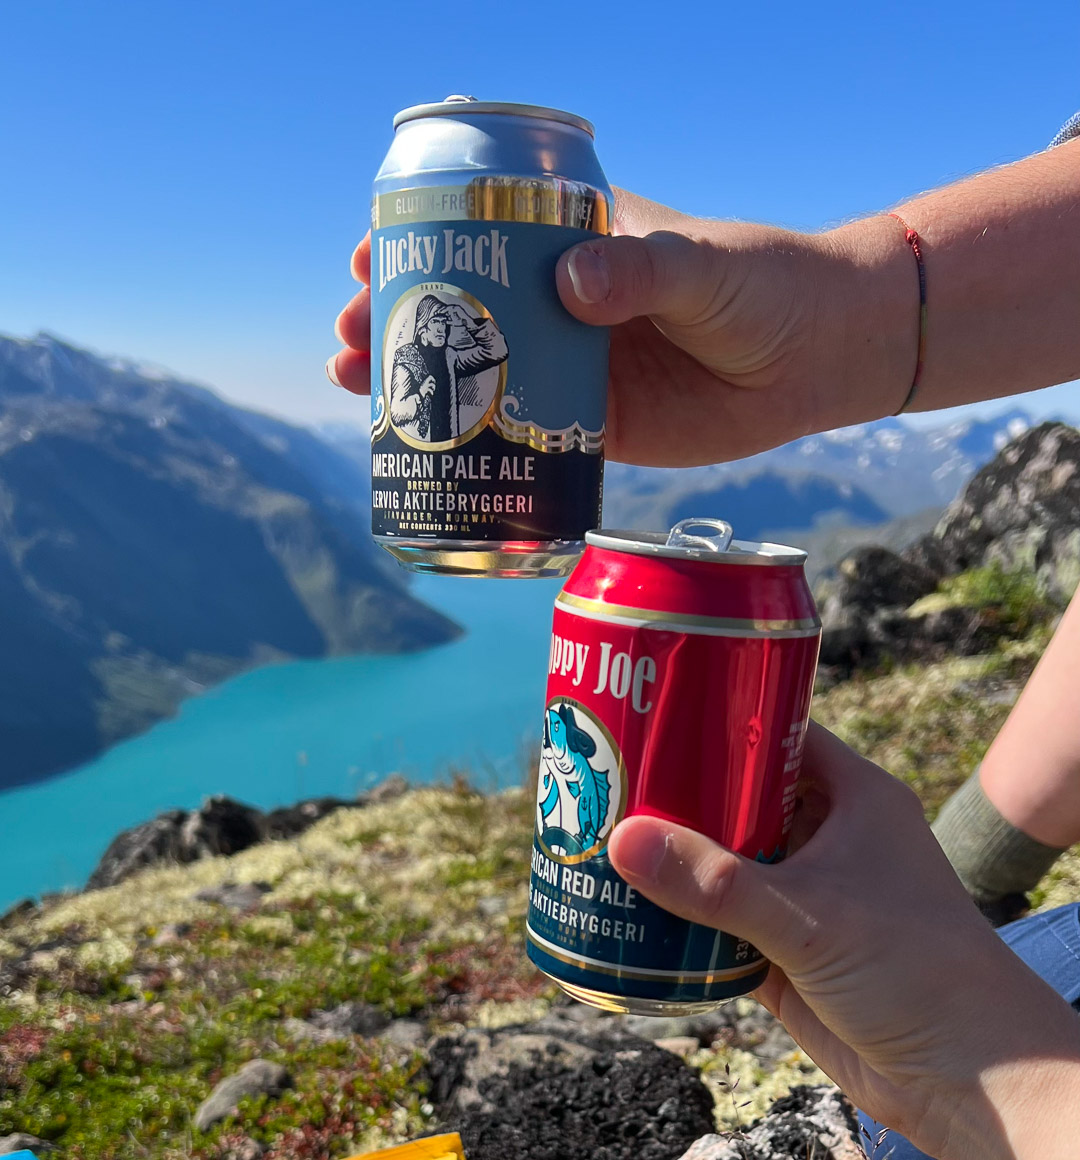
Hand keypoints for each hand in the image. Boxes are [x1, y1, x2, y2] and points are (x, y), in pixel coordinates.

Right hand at [327, 210, 909, 453]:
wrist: (821, 358)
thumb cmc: (766, 285)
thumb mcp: (701, 265)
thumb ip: (640, 271)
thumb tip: (573, 283)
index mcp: (578, 240)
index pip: (479, 232)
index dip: (417, 243)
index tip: (367, 257)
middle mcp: (564, 303)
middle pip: (460, 309)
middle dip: (395, 321)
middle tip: (346, 340)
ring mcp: (575, 368)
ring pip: (478, 376)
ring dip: (417, 386)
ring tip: (360, 392)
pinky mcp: (597, 430)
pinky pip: (522, 439)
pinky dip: (474, 448)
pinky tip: (427, 457)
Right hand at [608, 724, 1079, 1159]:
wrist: (965, 1074)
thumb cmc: (915, 970)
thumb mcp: (808, 916)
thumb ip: (714, 883)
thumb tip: (622, 840)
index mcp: (852, 799)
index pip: (775, 734)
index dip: (715, 721)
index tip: (648, 713)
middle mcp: (830, 842)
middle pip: (737, 803)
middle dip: (675, 798)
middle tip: (599, 782)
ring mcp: (807, 903)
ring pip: (725, 870)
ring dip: (672, 867)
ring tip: (594, 842)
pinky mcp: (789, 961)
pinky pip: (721, 933)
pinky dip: (680, 929)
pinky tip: (625, 917)